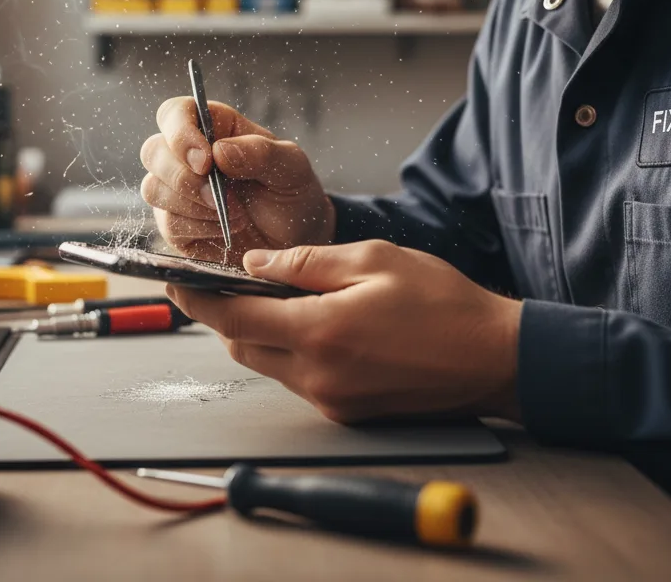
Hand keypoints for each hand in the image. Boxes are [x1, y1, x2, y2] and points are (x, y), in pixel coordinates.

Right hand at [140, 97, 334, 262]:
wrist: (295, 239)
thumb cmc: (291, 193)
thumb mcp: (291, 167)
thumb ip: (260, 153)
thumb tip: (219, 150)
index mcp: (214, 128)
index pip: (174, 113)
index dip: (179, 132)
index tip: (205, 160)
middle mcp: (188, 156)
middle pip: (153, 151)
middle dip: (184, 177)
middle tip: (220, 197)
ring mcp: (178, 191)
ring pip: (153, 189)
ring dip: (194, 206)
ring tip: (236, 215)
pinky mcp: (176, 225)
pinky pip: (167, 223)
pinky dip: (200, 228)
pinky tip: (225, 229)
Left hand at [168, 240, 522, 423]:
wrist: (494, 359)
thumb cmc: (443, 303)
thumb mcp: (374, 259)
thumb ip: (306, 262)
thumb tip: (257, 262)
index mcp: (320, 332)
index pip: (234, 316)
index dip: (198, 297)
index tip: (175, 279)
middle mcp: (317, 374)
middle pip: (241, 344)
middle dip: (224, 313)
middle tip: (220, 280)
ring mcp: (330, 399)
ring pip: (266, 362)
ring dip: (256, 330)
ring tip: (267, 294)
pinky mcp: (345, 411)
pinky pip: (295, 377)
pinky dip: (286, 347)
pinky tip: (306, 321)